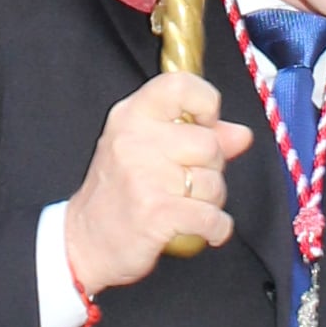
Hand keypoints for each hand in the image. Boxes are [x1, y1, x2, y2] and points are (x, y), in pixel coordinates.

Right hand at [64, 72, 251, 301]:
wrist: (83, 241)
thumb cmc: (117, 194)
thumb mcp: (147, 151)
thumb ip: (196, 136)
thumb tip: (242, 135)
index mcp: (132, 116)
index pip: (179, 85)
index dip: (206, 102)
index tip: (206, 124)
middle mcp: (134, 140)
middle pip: (208, 143)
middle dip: (212, 169)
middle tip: (191, 183)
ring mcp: (143, 176)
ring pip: (213, 183)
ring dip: (212, 201)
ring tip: (189, 206)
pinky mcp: (154, 213)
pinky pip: (211, 216)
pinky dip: (216, 227)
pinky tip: (206, 229)